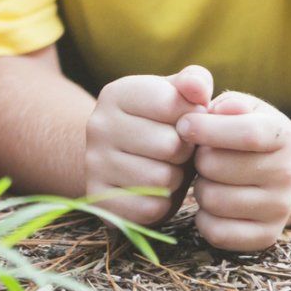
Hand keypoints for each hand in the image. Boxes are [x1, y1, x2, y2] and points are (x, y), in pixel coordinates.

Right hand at [85, 65, 213, 224]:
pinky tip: (154, 191)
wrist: (119, 156)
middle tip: (178, 151)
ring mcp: (93, 164)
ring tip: (167, 169)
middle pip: (169, 145)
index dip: (194, 117)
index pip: (171, 104)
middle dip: (185, 152)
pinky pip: (149, 208)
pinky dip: (161, 204)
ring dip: (175, 179)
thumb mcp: (175, 95)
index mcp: (116, 94)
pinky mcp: (98, 199)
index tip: (188, 121)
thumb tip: (198, 89)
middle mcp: (97, 126)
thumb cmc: (161, 123)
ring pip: (161, 180)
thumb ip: (194, 82)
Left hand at [178, 90, 290, 250]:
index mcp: (282, 135)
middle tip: (204, 157)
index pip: (247, 134)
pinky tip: (213, 205)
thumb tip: (220, 108)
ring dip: (200, 189)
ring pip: (212, 200)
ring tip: (211, 179)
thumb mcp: (238, 107)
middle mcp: (288, 173)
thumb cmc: (240, 132)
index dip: (206, 129)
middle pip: (216, 167)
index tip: (183, 125)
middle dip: (198, 160)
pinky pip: (216, 232)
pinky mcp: (266, 236)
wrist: (272, 172)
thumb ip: (225, 101)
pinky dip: (204, 219)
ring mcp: (280, 208)